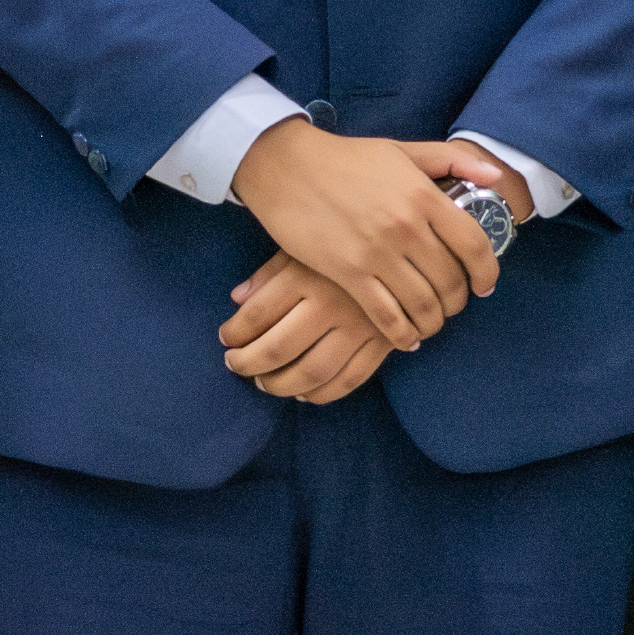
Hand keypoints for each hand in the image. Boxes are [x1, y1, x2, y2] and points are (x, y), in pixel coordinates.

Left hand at [217, 252, 391, 402]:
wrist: (407, 240)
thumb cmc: (344, 240)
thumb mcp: (303, 244)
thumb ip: (269, 273)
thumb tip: (237, 299)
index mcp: (307, 274)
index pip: (256, 315)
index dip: (234, 333)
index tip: (225, 339)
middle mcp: (332, 302)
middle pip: (277, 349)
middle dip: (248, 364)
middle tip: (236, 366)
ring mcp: (360, 326)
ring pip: (310, 372)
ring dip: (280, 386)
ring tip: (264, 383)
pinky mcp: (383, 341)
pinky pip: (349, 380)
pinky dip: (322, 394)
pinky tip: (304, 393)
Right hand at [229, 118, 504, 348]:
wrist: (286, 166)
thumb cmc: (346, 158)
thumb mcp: (403, 150)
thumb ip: (452, 160)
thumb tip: (496, 178)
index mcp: (424, 195)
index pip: (475, 245)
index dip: (487, 273)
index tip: (484, 286)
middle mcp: (406, 226)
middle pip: (450, 281)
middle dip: (458, 301)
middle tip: (453, 306)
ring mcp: (377, 252)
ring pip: (423, 304)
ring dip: (433, 321)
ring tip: (431, 322)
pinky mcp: (347, 273)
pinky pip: (386, 317)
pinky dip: (402, 334)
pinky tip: (406, 337)